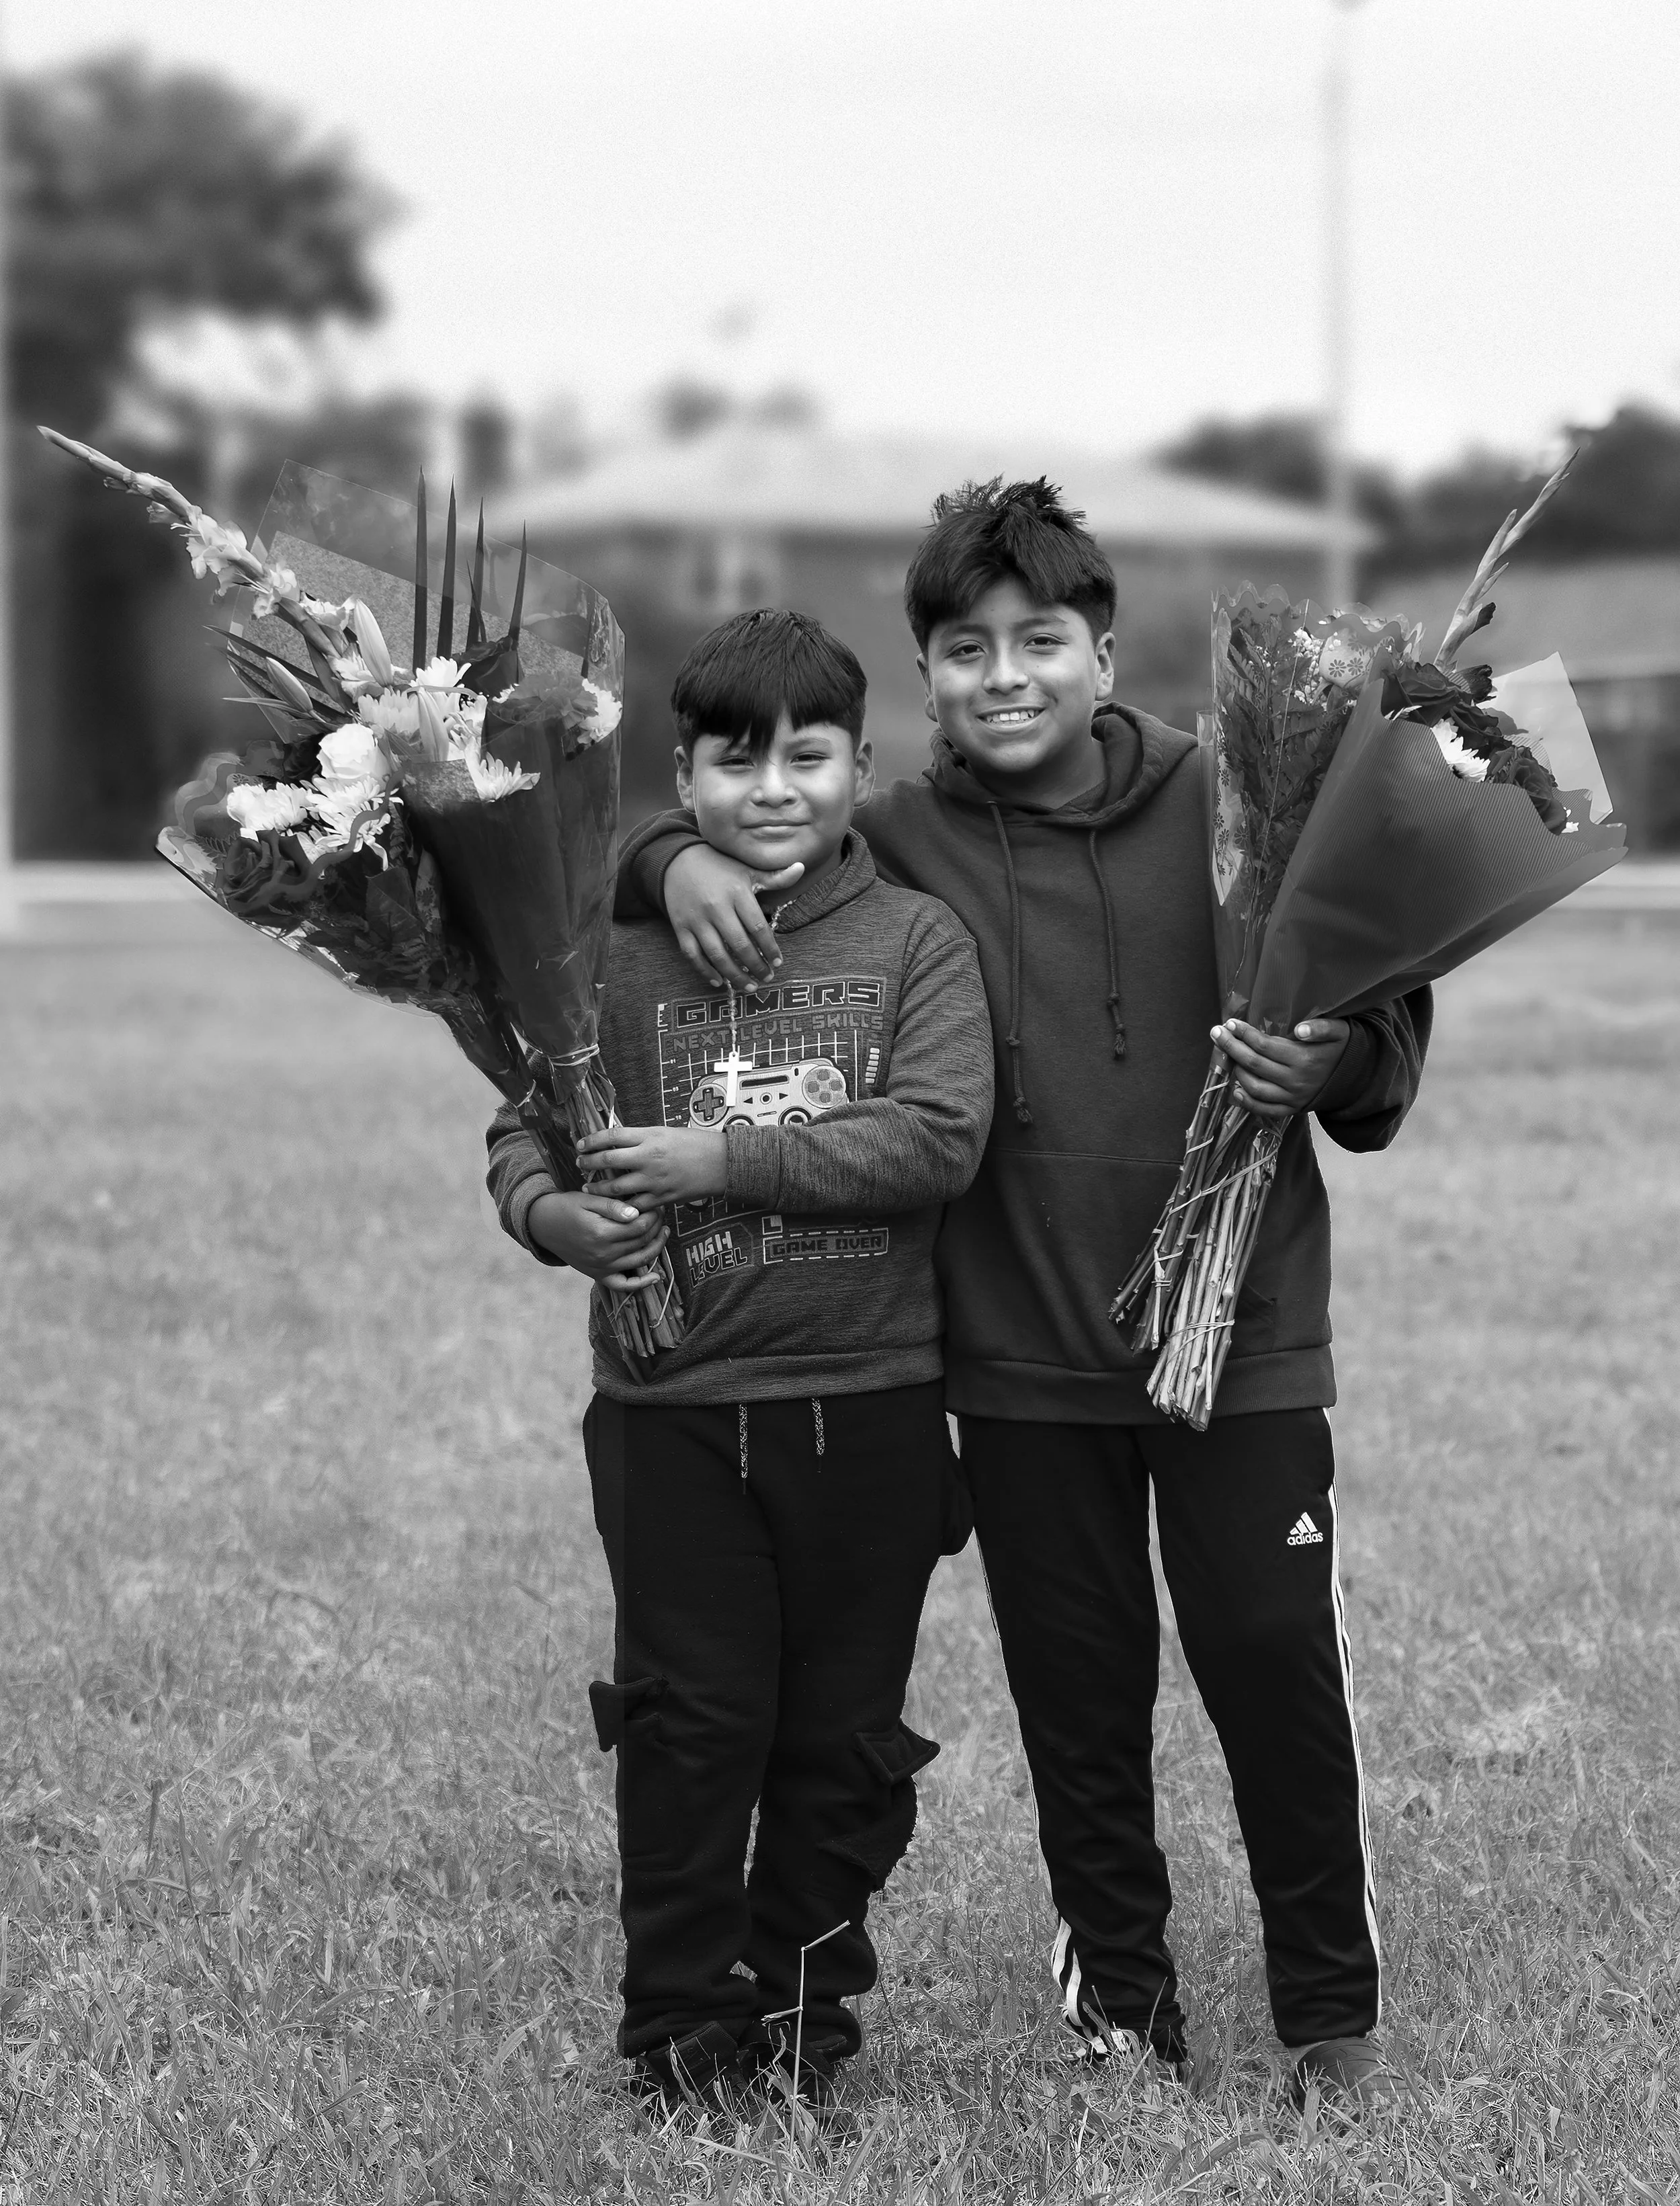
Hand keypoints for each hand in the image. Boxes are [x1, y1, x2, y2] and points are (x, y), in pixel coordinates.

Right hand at [527, 1190, 669, 1290]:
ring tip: (663, 1232)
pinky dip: (640, 1284)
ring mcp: (601, 1267)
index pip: (640, 1225)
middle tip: (662, 1214)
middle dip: (657, 1226)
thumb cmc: (566, 1207)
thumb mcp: (588, 1199)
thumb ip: (612, 1206)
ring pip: (640, 1261)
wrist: (543, 1225)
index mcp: (601, 1233)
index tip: (658, 1205)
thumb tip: (636, 1213)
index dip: (653, 1215)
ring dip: (657, 1247)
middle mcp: (602, 1254)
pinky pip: (623, 1285)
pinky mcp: (598, 1275)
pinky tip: (656, 1277)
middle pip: (642, 1242)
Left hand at [576, 1124, 728, 1207]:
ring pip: (616, 1188)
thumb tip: (616, 1140)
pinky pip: (635, 1205)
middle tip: (580, 1164)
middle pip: (608, 1160)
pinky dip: (621, 1206)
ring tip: (589, 1189)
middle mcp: (649, 1157)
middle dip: (589, 1163)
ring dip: (598, 1189)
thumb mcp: (665, 1132)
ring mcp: (654, 1180)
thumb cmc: (695, 1143)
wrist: (722, 1163)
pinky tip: (612, 1206)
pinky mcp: (662, 1198)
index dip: (592, 1140)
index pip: (612, 1136)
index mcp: (650, 1136)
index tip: (581, 1144)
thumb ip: (641, 1137)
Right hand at [664, 842, 803, 987]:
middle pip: (739, 944)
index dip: (769, 948)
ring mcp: (696, 919)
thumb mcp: (748, 870)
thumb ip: (775, 876)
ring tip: (749, 986)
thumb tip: (801, 867)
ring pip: (717, 954)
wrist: (678, 860)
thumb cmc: (720, 867)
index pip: (758, 927)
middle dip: (756, 966)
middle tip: (767, 978)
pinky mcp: (680, 927)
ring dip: (735, 975)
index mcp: (737, 892)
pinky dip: (705, 971)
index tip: (778, 962)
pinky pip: (692, 955)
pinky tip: (719, 982)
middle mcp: (716, 907)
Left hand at [1212, 1017, 1350, 1121]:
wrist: (1357, 1078)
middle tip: (1216, 1032)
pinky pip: (1264, 1110)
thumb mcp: (1340, 1031)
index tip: (1230, 1023)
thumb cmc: (1342, 1049)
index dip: (1244, 1034)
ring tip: (1227, 1055)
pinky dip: (1247, 1102)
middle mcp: (1295, 1081)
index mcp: (1304, 1059)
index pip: (1264, 1046)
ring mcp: (1292, 1098)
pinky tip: (1235, 1089)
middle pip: (1253, 1064)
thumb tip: (1300, 1029)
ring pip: (1254, 1087)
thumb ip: (1321, 1028)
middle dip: (1231, 1047)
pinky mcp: (1292, 1110)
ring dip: (1235, 1071)